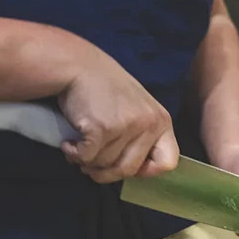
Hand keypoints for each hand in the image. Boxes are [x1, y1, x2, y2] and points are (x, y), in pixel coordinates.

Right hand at [58, 48, 179, 184]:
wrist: (79, 66)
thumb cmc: (105, 90)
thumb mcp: (137, 109)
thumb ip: (142, 137)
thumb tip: (135, 172)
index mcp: (161, 121)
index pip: (168, 162)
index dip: (147, 171)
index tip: (128, 165)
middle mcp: (149, 123)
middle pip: (128, 170)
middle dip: (106, 172)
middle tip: (91, 164)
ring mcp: (127, 125)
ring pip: (105, 165)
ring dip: (87, 161)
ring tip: (80, 143)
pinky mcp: (102, 128)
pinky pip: (86, 158)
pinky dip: (73, 154)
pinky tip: (70, 143)